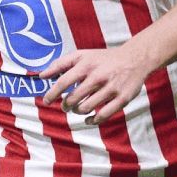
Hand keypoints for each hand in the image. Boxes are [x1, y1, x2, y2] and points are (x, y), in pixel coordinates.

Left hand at [41, 41, 155, 123]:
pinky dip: (92, 121)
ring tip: (77, 108)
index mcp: (87, 65)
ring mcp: (111, 89)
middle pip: (73, 98)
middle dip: (65, 105)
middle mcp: (98, 77)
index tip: (46, 101)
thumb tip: (41, 76)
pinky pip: (102, 116)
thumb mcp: (82, 55)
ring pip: (86, 108)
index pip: (63, 83)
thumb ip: (60, 64)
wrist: (135, 59)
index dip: (52, 94)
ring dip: (77, 111)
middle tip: (65, 105)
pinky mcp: (122, 99)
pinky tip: (88, 119)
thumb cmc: (103, 59)